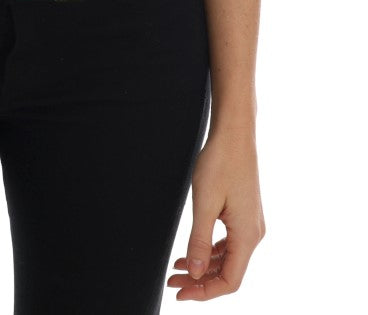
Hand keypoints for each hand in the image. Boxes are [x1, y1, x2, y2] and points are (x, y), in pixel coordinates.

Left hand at [167, 128, 265, 300]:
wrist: (233, 134)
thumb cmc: (220, 162)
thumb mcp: (204, 204)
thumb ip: (200, 241)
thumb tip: (196, 273)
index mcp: (247, 235)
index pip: (230, 281)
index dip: (205, 292)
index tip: (180, 292)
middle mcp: (253, 234)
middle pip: (229, 272)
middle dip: (200, 281)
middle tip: (172, 280)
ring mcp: (250, 224)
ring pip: (228, 259)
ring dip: (204, 267)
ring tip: (177, 268)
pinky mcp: (244, 214)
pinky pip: (229, 243)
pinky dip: (210, 252)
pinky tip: (193, 252)